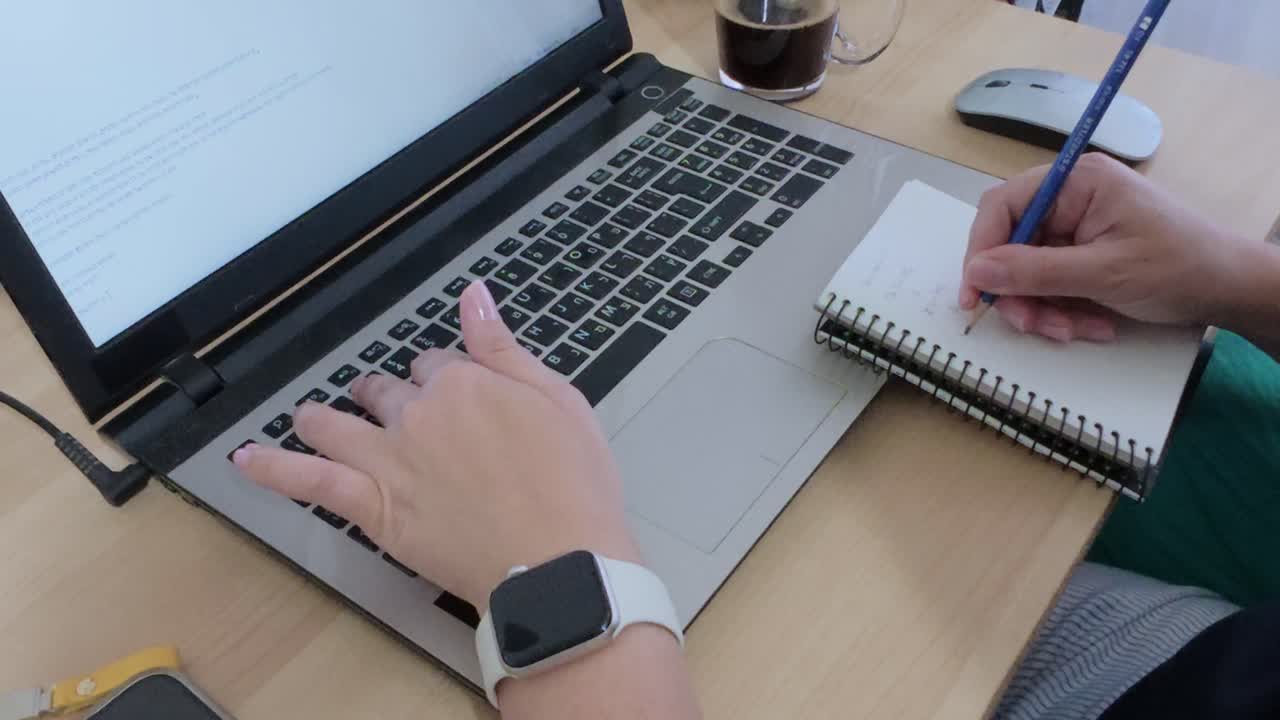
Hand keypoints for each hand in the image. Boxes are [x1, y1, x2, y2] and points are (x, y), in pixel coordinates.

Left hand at [233, 281, 639, 610]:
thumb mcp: (557, 399)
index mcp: (465, 382)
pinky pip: (311, 482)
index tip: (453, 394)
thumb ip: (505, 346)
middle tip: (387, 407)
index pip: (437, 365)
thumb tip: (475, 296)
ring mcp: (390, 460)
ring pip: (339, 426)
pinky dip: (274, 469)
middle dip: (384, 395)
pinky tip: (244, 459)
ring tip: (310, 416)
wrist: (560, 559)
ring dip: (322, 417)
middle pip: (388, 392)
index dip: (442, 377)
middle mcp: (419, 413)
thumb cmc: (574, 484)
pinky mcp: (374, 507)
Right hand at [958, 153, 1254, 341]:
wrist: (1230, 289)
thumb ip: (1035, 271)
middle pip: (1012, 243)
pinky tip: (1091, 324)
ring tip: (1074, 330)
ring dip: (1044, 308)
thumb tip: (976, 270)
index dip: (981, 250)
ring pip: (1028, 271)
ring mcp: (1076, 227)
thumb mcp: (1103, 273)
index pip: (1003, 206)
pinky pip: (1051, 283)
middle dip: (1020, 291)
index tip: (974, 294)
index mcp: (1076, 182)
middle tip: (1033, 325)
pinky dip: (1062, 310)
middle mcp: (1070, 198)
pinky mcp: (1083, 253)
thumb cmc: (1178, 268)